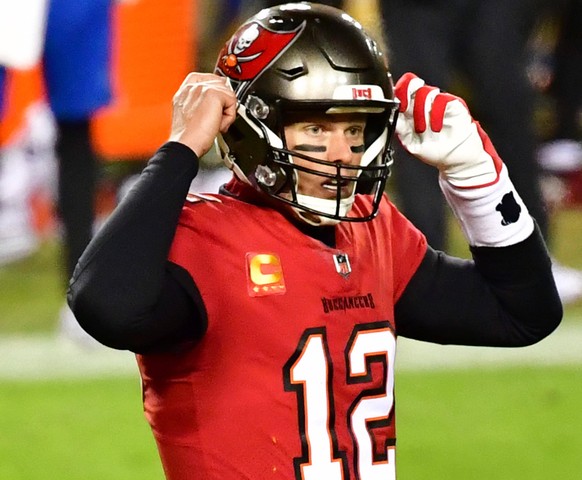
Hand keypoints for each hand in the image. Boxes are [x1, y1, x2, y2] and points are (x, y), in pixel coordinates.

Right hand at [169, 72, 236, 156]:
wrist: (186, 144)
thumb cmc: (188, 136)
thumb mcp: (192, 114)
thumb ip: (202, 103)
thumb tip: (219, 101)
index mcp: (186, 89)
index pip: (210, 80)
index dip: (218, 95)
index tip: (216, 109)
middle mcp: (193, 85)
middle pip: (222, 86)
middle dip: (222, 104)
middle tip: (214, 121)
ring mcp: (203, 87)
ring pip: (228, 94)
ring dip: (226, 112)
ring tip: (214, 124)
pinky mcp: (213, 94)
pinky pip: (233, 101)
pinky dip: (229, 117)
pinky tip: (217, 125)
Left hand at [394, 72, 501, 187]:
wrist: (456, 159)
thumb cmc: (434, 151)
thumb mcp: (411, 144)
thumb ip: (401, 130)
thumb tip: (390, 116)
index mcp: (410, 112)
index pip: (401, 92)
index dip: (396, 93)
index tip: (393, 104)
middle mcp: (423, 104)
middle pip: (411, 84)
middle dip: (404, 92)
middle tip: (404, 108)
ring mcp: (437, 103)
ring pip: (424, 92)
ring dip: (420, 111)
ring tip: (422, 129)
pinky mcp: (452, 104)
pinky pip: (441, 99)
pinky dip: (435, 113)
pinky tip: (435, 127)